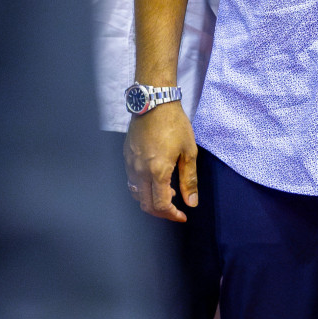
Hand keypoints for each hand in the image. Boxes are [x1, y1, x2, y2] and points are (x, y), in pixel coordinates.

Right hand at [125, 104, 197, 221]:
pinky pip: (131, 181)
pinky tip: (155, 180)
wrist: (154, 103)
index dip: (172, 215)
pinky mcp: (126, 157)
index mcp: (157, 172)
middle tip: (175, 210)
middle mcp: (140, 171)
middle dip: (161, 212)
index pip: (161, 205)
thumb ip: (189, 180)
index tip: (183, 216)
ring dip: (150, 201)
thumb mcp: (189, 152)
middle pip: (145, 205)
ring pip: (136, 194)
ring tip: (166, 193)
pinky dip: (142, 188)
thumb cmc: (175, 125)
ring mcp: (130, 165)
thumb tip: (191, 202)